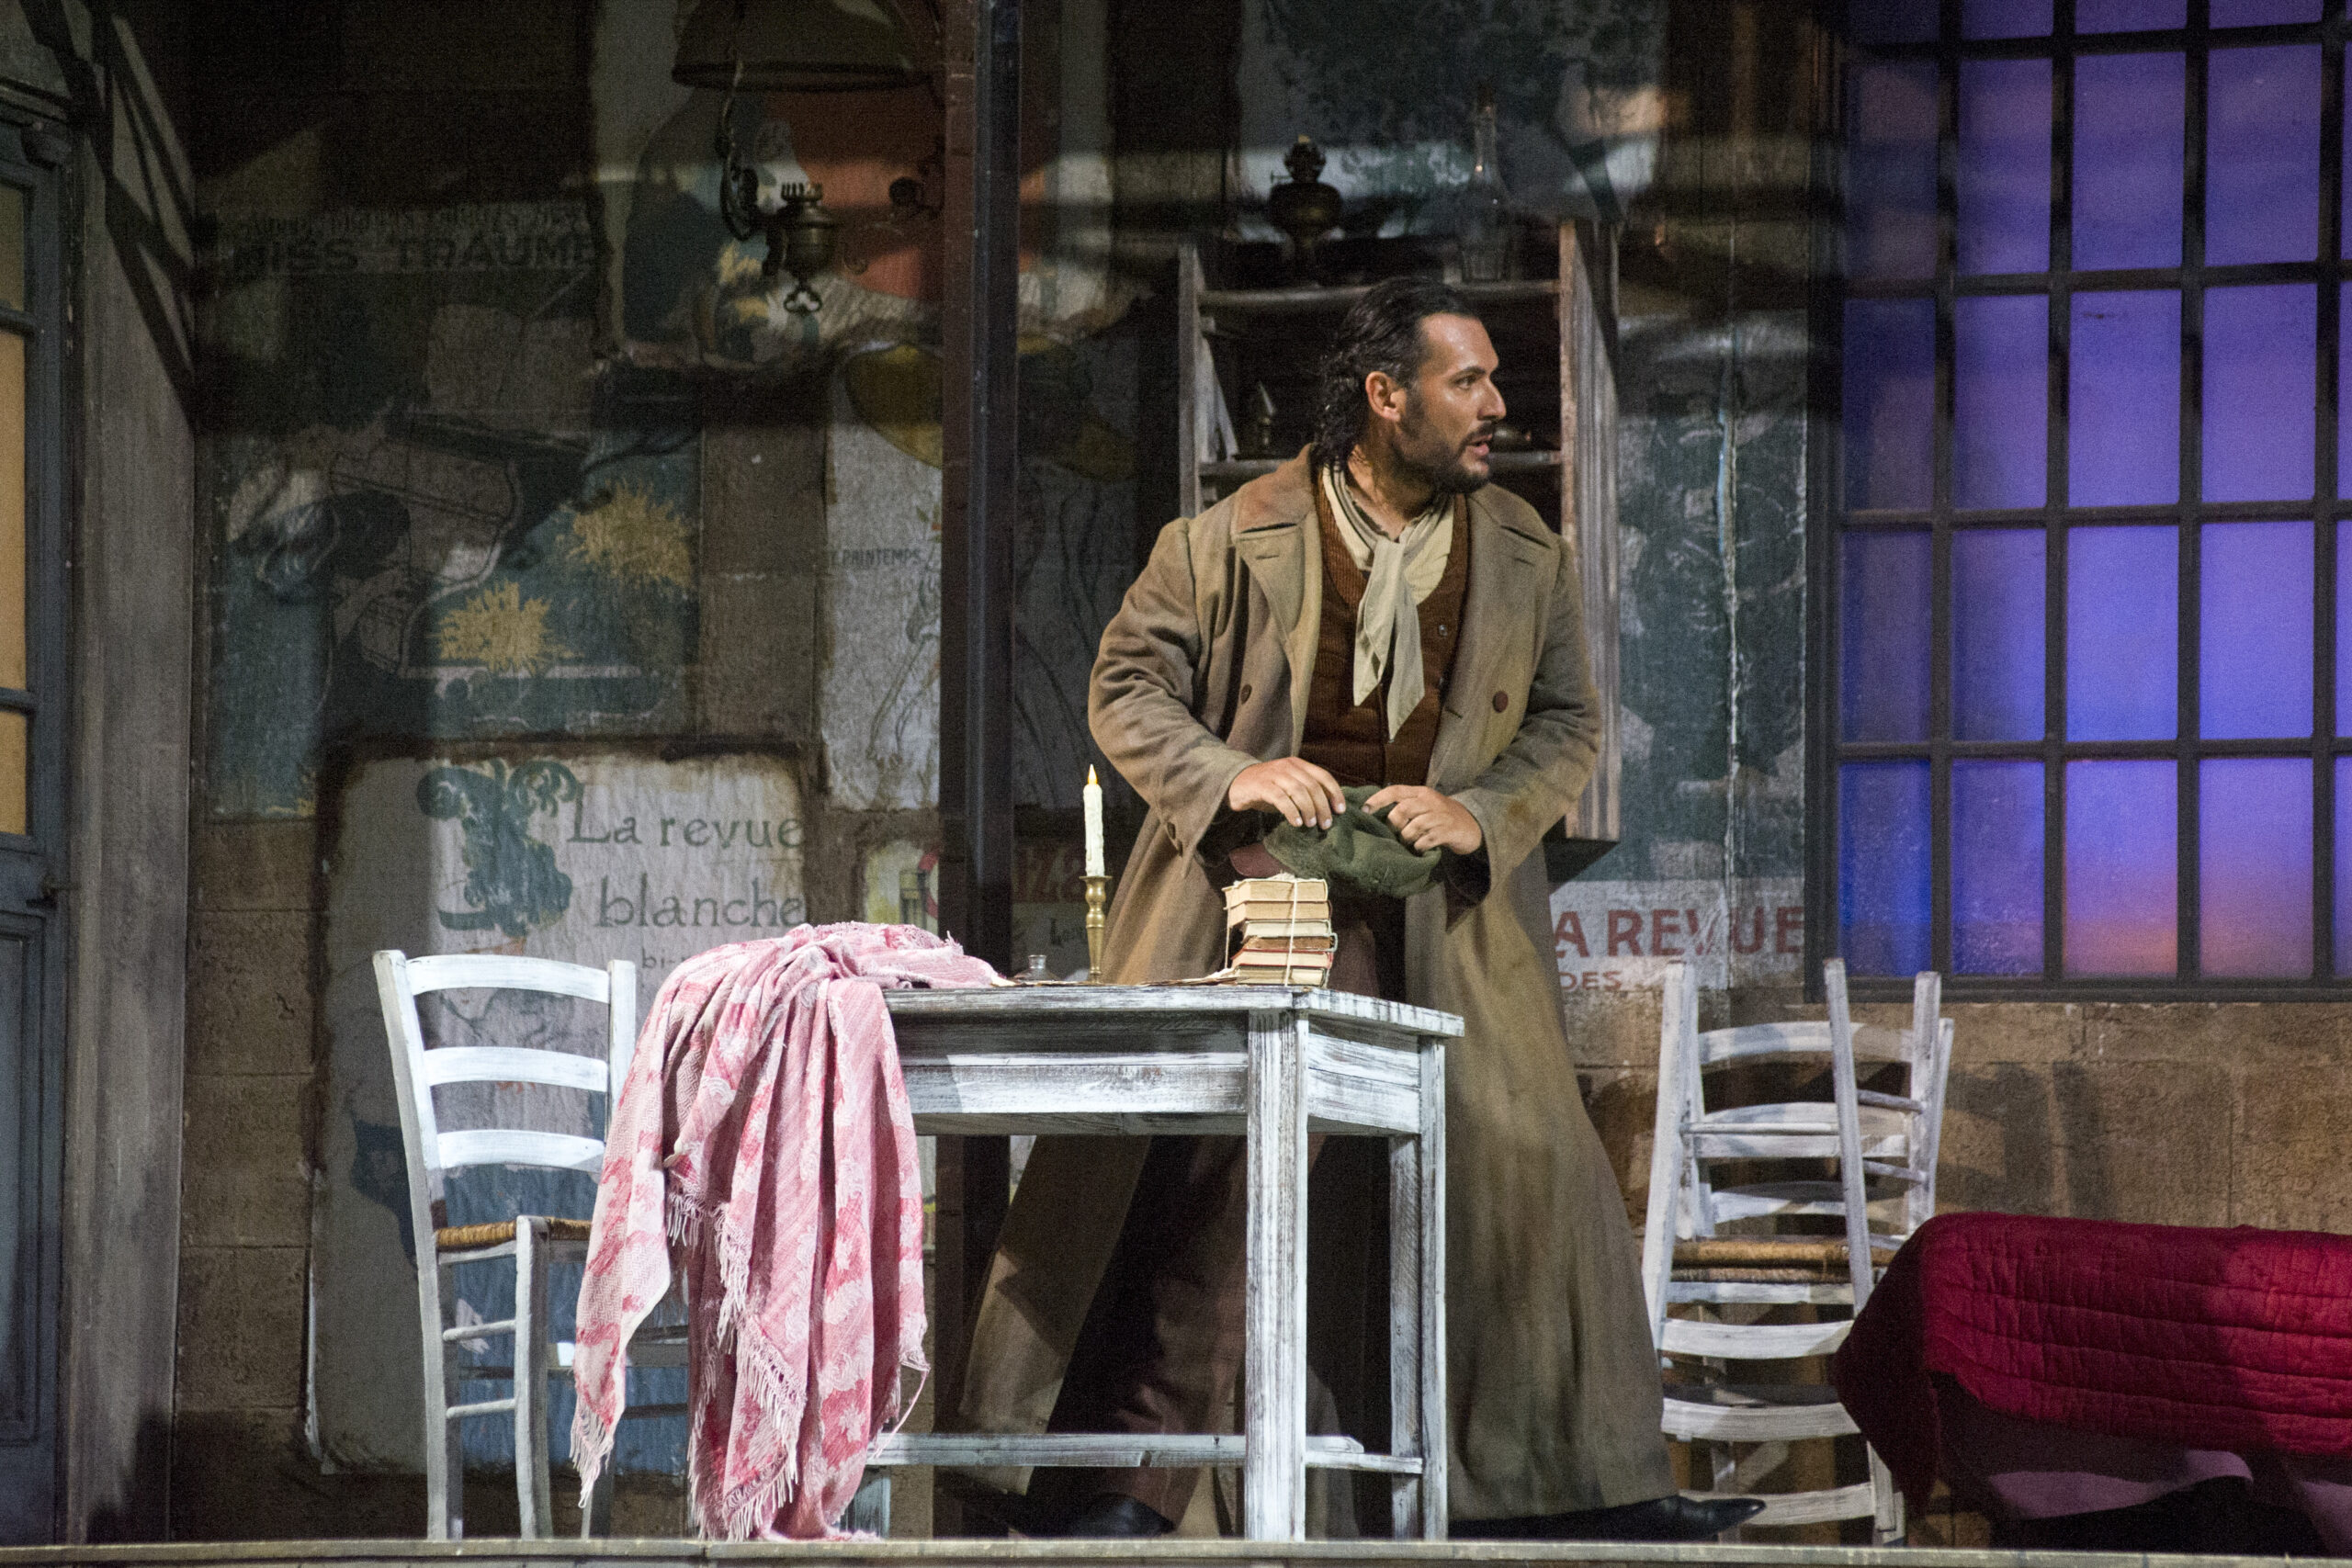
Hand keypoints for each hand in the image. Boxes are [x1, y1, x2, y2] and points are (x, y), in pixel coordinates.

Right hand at [1228, 758, 1346, 828]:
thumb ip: (1306, 791)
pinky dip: (1291, 811)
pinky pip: (1280, 798)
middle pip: (1312, 786)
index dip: (1335, 793)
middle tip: (1326, 824)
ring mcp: (1274, 775)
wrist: (1237, 784)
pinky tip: (1295, 822)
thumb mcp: (1289, 786)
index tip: (1341, 810)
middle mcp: (1287, 766)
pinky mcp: (1261, 785)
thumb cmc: (1267, 788)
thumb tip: (1330, 809)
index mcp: (1298, 764)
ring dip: (1308, 809)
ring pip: (1298, 791)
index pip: (1323, 776)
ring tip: (1310, 824)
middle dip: (1322, 806)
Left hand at [1364, 785, 1481, 854]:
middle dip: (1394, 824)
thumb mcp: (1424, 805)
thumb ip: (1405, 806)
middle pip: (1403, 809)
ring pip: (1414, 826)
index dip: (1378, 799)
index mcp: (1421, 793)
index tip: (1364, 810)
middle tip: (1395, 833)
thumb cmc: (1441, 817)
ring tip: (1408, 843)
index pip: (1395, 791)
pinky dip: (1419, 847)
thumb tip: (1376, 814)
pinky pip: (1427, 840)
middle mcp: (1430, 801)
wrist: (1472, 826)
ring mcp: (1440, 816)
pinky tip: (1420, 849)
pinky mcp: (1448, 831)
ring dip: (1406, 838)